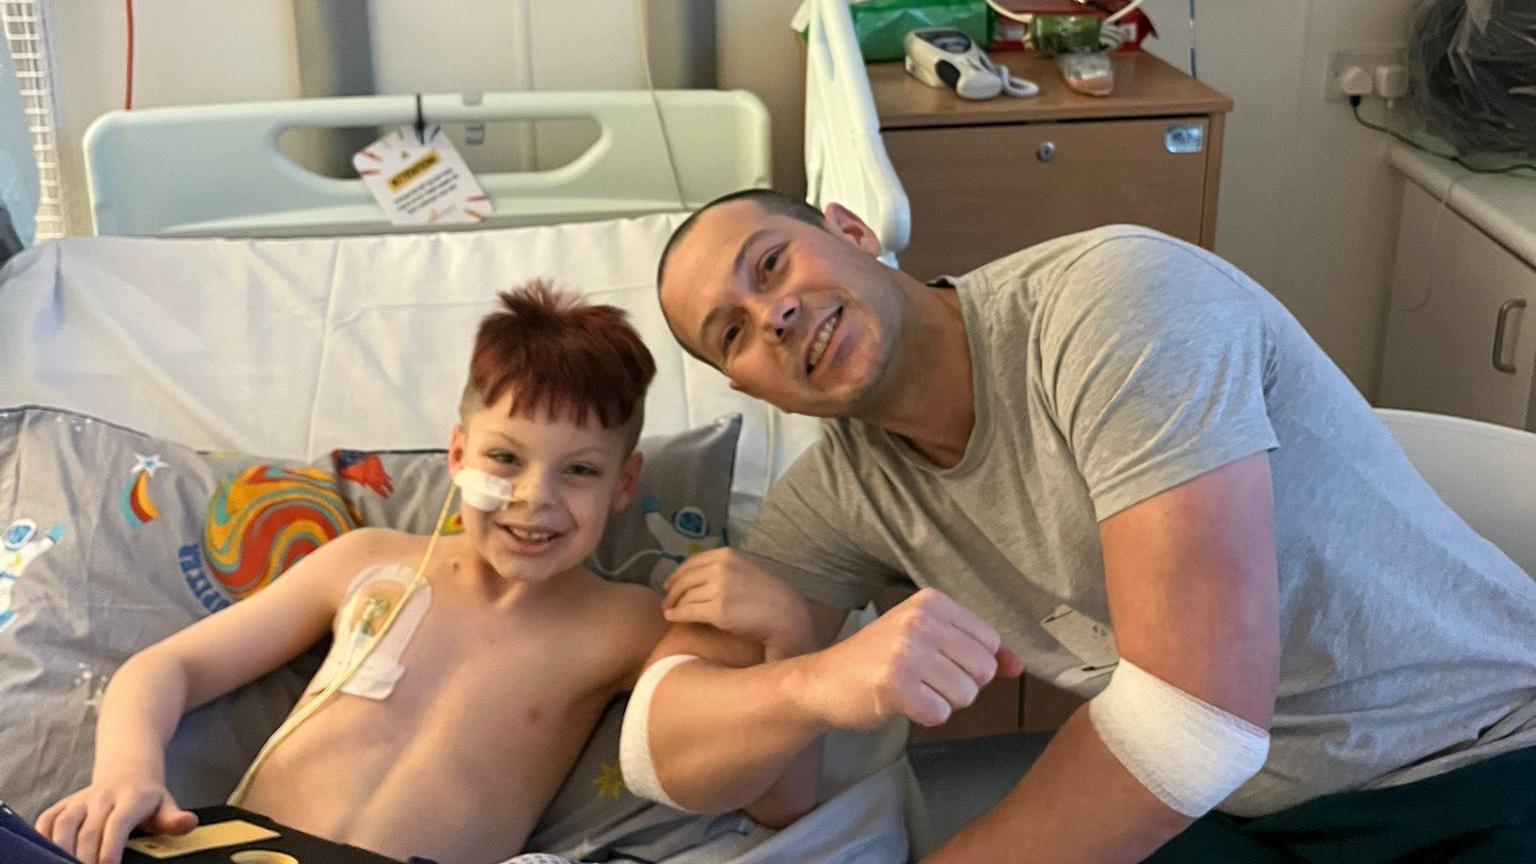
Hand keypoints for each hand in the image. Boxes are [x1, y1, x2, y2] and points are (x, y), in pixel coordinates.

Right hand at [36, 780, 197, 863]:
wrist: (128, 771)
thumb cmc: (148, 799)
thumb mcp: (166, 806)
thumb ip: (173, 819)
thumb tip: (188, 823)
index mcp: (132, 799)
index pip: (118, 823)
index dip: (110, 847)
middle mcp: (104, 797)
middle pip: (88, 830)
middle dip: (84, 857)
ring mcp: (81, 799)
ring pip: (64, 823)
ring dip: (60, 848)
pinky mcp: (64, 803)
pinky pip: (47, 818)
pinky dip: (42, 837)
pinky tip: (45, 854)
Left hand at [663, 549, 816, 660]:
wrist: (784, 614)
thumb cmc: (766, 595)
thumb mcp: (744, 570)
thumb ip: (722, 568)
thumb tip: (695, 576)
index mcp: (726, 555)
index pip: (691, 563)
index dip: (677, 574)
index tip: (668, 584)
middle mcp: (720, 568)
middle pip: (684, 579)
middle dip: (672, 592)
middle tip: (666, 602)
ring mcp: (719, 589)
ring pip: (685, 596)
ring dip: (673, 604)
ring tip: (669, 611)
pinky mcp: (717, 611)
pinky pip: (687, 611)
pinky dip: (676, 614)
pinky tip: (671, 617)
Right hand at [801, 588, 1023, 730]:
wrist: (823, 682)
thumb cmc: (878, 661)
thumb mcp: (928, 641)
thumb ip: (976, 650)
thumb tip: (1018, 665)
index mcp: (932, 601)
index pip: (990, 642)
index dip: (969, 663)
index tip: (935, 661)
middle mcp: (920, 619)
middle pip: (983, 671)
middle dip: (959, 686)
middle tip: (922, 679)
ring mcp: (906, 651)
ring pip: (966, 696)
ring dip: (941, 702)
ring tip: (910, 689)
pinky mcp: (894, 683)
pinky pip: (940, 714)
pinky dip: (923, 717)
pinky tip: (899, 703)